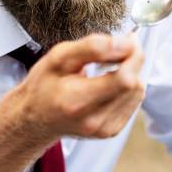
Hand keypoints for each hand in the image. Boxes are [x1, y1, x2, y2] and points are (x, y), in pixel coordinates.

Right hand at [6, 34, 144, 142]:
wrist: (34, 118)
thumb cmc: (43, 85)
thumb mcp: (59, 57)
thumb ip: (92, 47)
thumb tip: (125, 43)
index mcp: (77, 100)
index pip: (124, 79)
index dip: (132, 56)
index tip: (129, 40)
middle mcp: (93, 120)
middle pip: (134, 85)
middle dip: (133, 61)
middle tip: (119, 49)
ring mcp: (104, 129)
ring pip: (137, 93)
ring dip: (130, 74)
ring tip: (107, 68)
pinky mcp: (111, 131)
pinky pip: (133, 102)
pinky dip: (127, 88)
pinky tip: (108, 84)